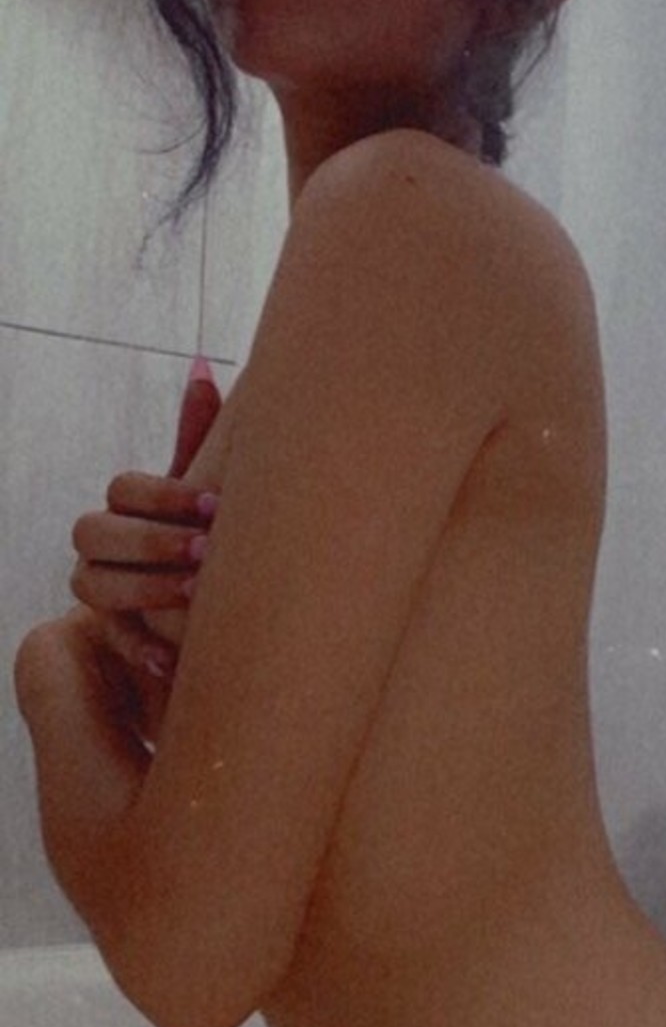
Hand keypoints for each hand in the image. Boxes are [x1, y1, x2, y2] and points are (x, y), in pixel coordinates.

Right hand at [69, 361, 221, 682]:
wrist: (194, 612)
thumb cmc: (202, 540)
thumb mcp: (204, 492)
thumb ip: (198, 438)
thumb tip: (203, 366)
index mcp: (131, 507)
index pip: (123, 490)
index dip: (163, 496)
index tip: (213, 507)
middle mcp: (104, 547)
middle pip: (93, 532)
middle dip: (149, 540)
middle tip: (205, 550)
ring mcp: (100, 593)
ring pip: (91, 584)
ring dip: (143, 588)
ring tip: (196, 596)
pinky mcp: (112, 639)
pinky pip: (110, 644)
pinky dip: (139, 649)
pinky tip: (171, 660)